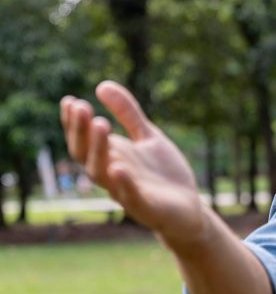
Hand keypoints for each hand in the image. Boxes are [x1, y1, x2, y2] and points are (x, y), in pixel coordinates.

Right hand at [60, 81, 203, 239]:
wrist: (189, 209)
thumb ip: (128, 114)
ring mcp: (127, 192)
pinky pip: (130, 196)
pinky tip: (119, 167)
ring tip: (101, 123)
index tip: (69, 101)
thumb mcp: (147, 137)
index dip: (74, 123)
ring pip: (102, 174)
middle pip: (85, 155)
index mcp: (111, 157)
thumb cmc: (163, 174)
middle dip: (81, 132)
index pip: (84, 140)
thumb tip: (102, 85)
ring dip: (98, 150)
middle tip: (81, 107)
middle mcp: (112, 174)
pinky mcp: (146, 207)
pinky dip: (123, 183)